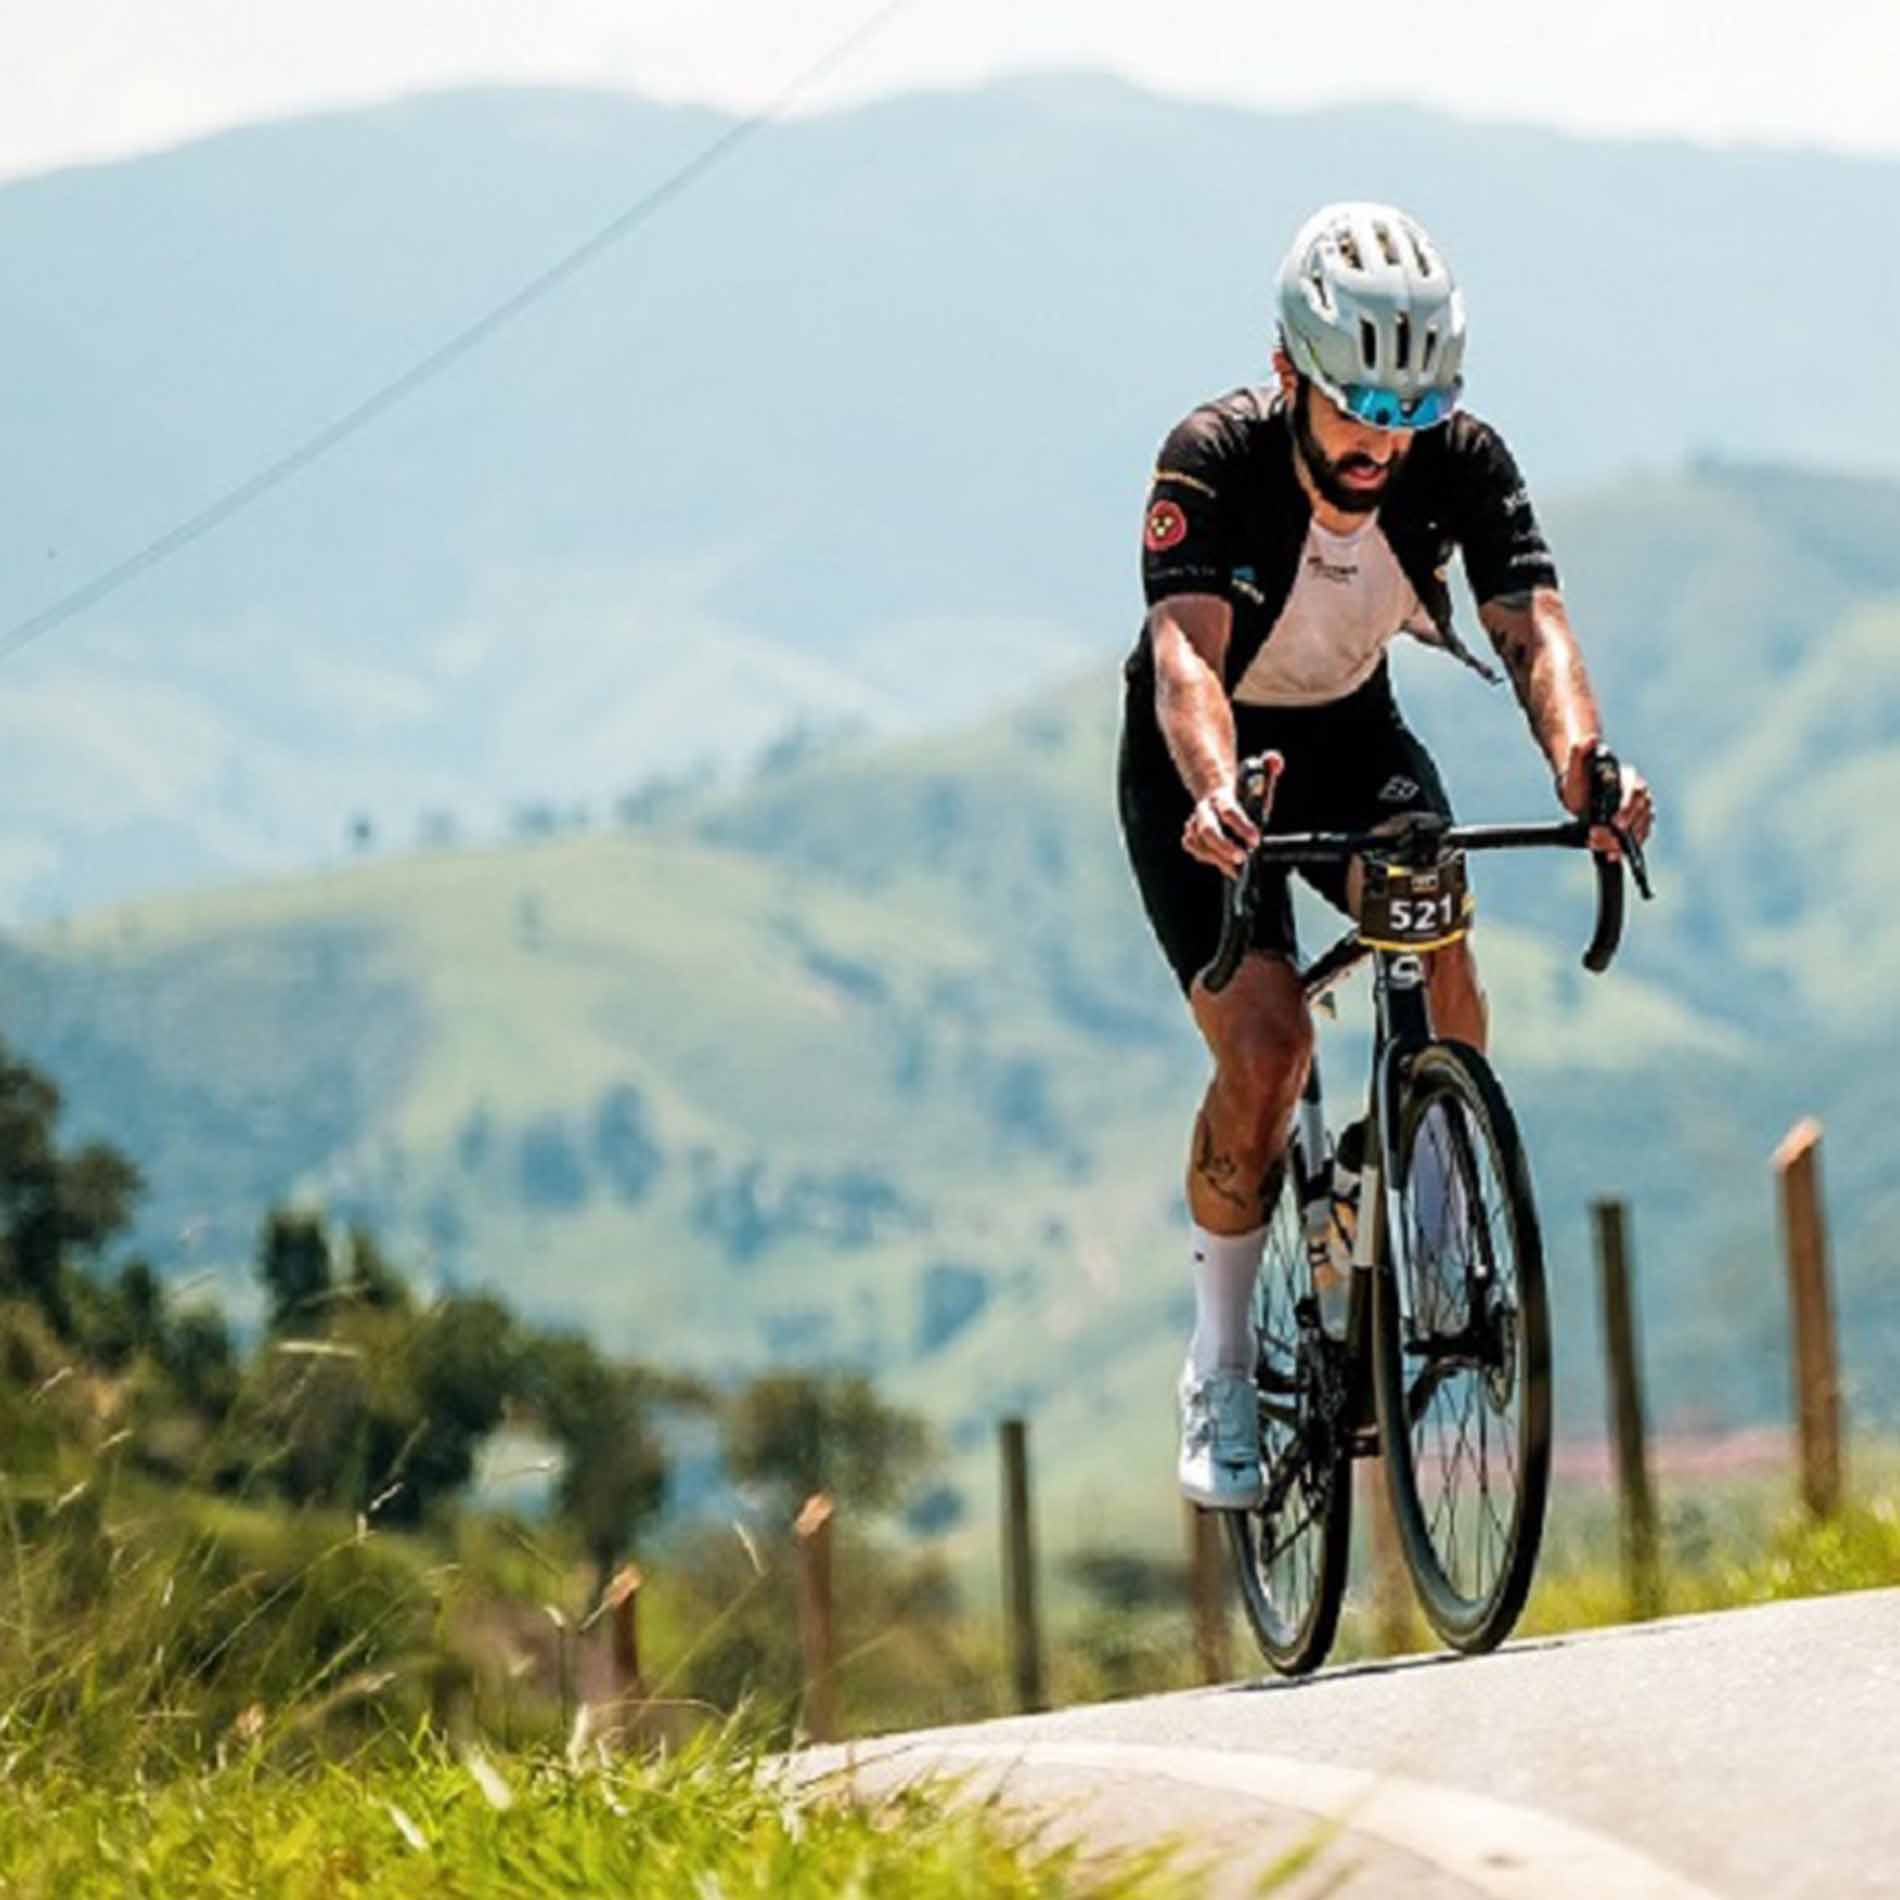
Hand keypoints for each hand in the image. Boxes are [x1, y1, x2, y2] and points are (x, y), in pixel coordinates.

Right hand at [1182, 760, 1274, 877]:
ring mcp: (1194, 823)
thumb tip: (1274, 759)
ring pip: (1199, 842)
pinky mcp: (1190, 835)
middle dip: (1225, 846)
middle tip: (1243, 857)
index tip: (1256, 839)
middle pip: (1208, 830)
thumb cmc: (1243, 794)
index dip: (1241, 826)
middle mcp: (1204, 809)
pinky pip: (1194, 848)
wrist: (1218, 795)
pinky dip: (1209, 858)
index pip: (1229, 810)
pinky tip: (1225, 863)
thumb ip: (1269, 766)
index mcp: (1222, 796)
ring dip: (1217, 857)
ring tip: (1236, 868)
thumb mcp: (1259, 779)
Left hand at [1559, 740, 1654, 859]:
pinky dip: (1626, 848)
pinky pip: (1636, 838)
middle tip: (1605, 840)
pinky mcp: (1635, 825)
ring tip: (1607, 851)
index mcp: (1628, 778)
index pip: (1634, 793)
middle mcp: (1639, 794)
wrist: (1580, 791)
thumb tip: (1588, 739)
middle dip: (1624, 829)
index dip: (1626, 809)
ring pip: (1640, 827)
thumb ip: (1580, 754)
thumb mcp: (1576, 767)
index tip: (1615, 823)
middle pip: (1640, 813)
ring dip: (1624, 842)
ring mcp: (1640, 810)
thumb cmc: (1579, 779)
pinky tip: (1612, 855)